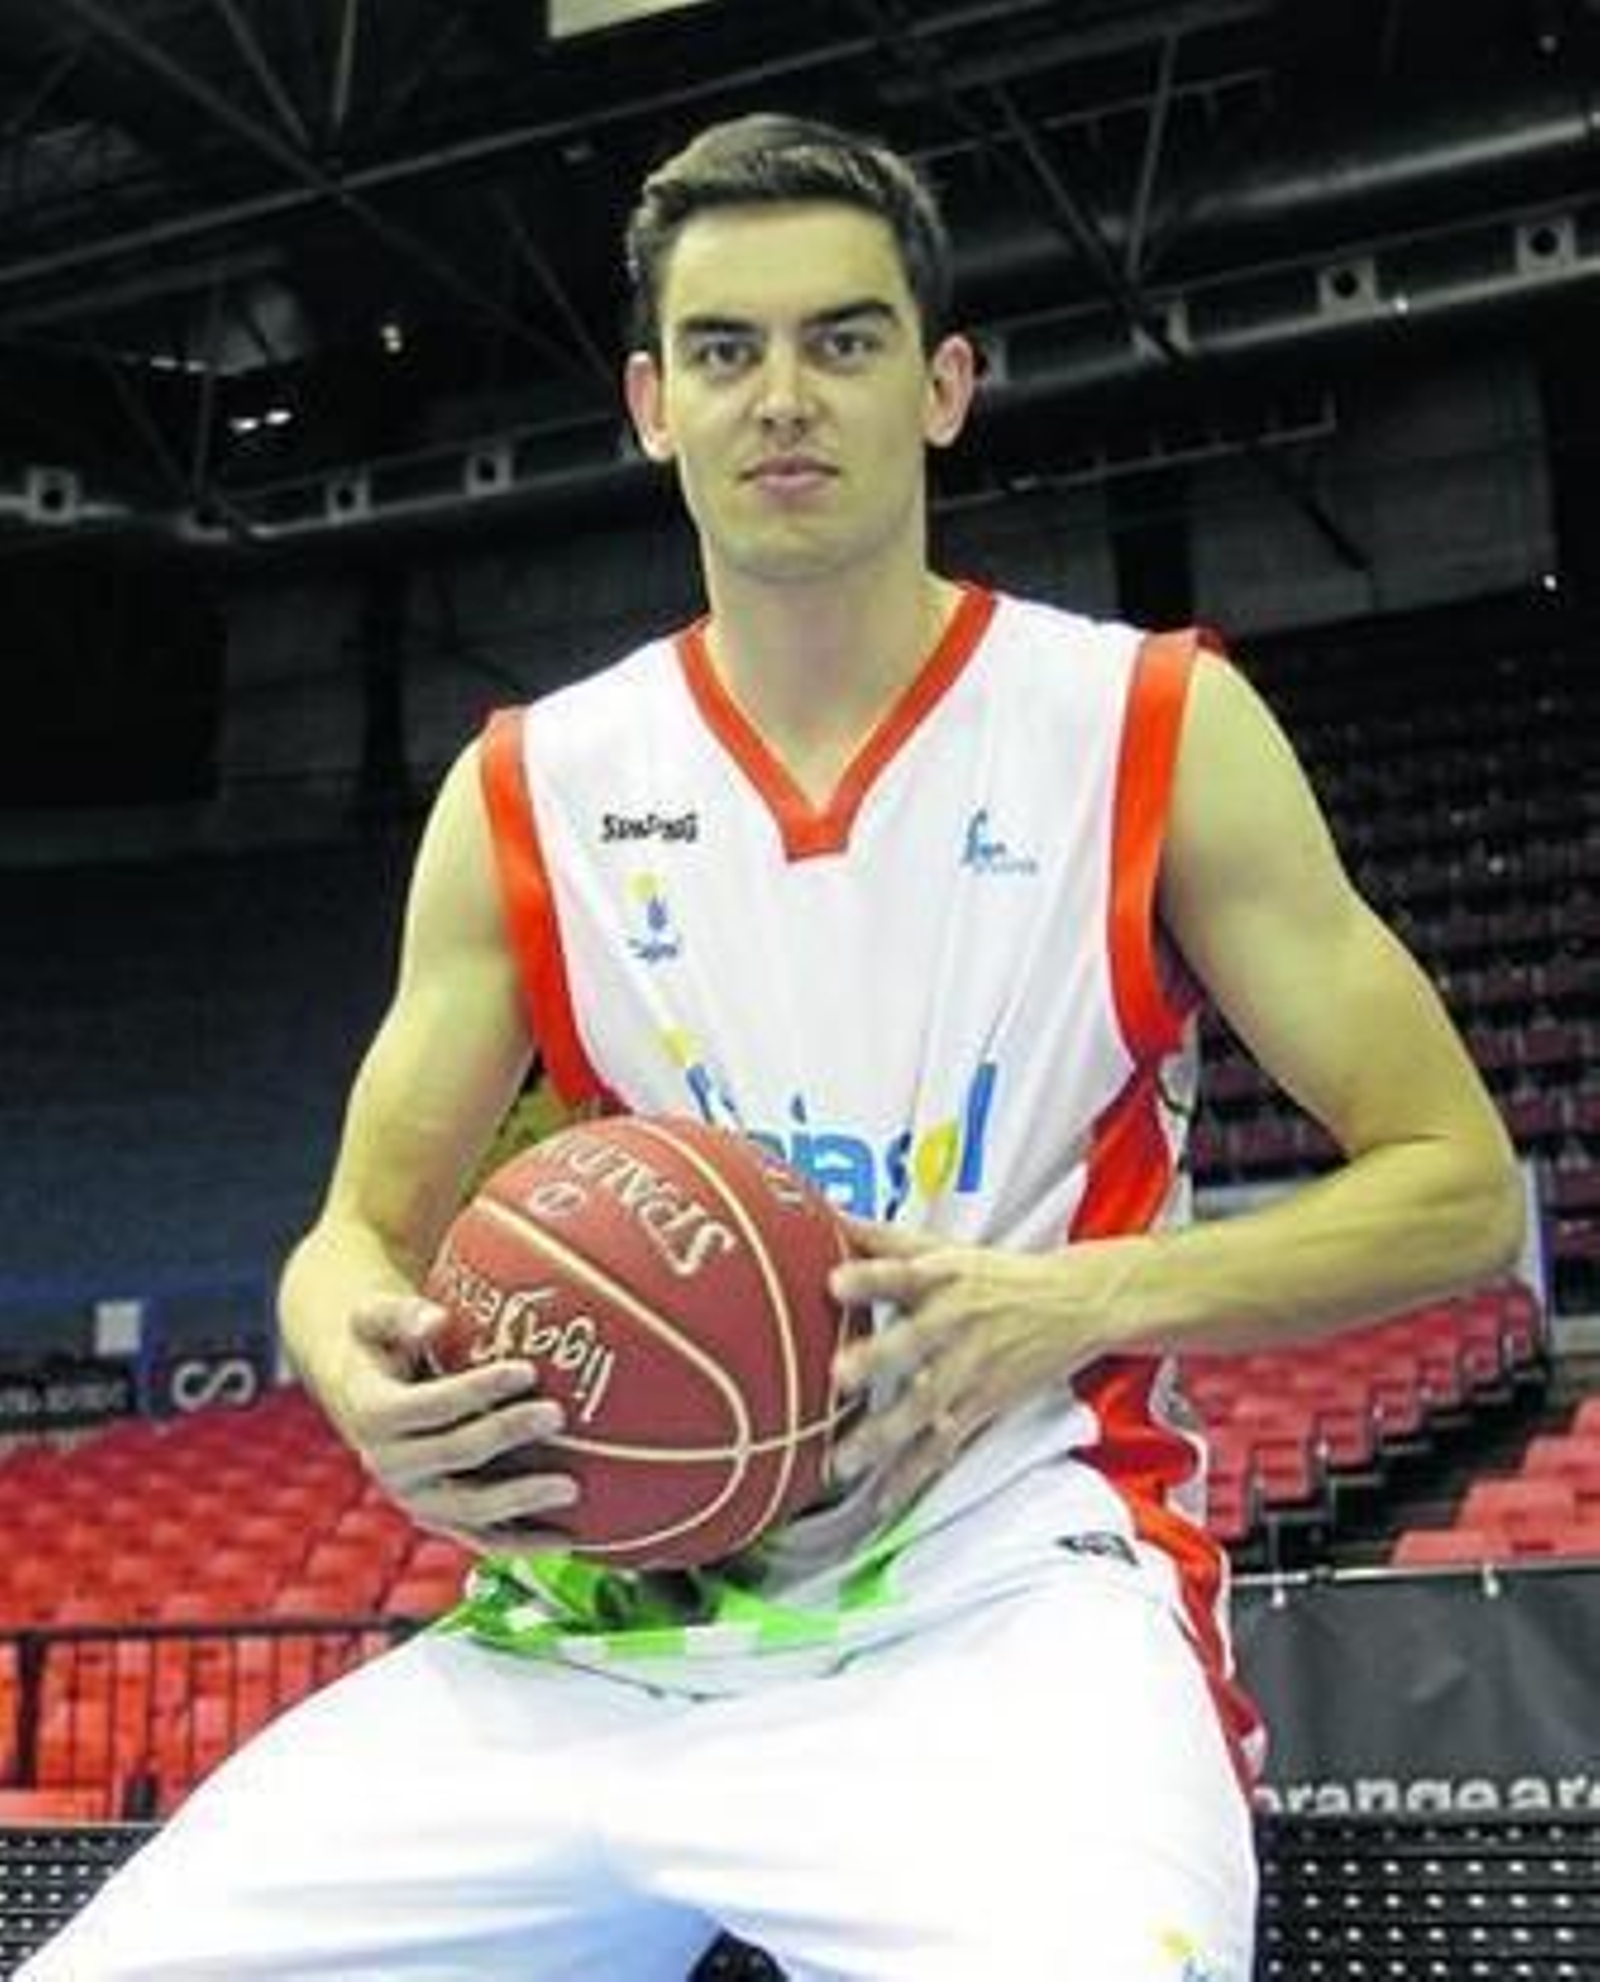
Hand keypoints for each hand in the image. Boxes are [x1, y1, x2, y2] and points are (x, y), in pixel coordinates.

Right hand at [333, 1295, 578, 1554]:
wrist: (368, 1397)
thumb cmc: (386, 1344)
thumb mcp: (375, 1318)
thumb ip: (401, 1314)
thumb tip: (437, 1320)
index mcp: (373, 1413)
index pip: (425, 1406)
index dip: (474, 1391)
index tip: (526, 1369)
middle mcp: (389, 1464)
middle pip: (452, 1456)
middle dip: (505, 1435)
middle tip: (557, 1414)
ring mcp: (415, 1499)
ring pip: (468, 1510)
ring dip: (520, 1500)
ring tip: (571, 1488)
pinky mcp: (441, 1520)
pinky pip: (483, 1539)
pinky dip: (524, 1542)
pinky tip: (570, 1538)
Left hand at [827, 1218, 1127, 1528]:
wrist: (1076, 1303)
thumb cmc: (994, 1275)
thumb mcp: (944, 1247)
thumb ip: (882, 1238)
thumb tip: (824, 1212)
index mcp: (941, 1278)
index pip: (902, 1273)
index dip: (870, 1277)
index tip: (834, 1281)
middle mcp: (956, 1323)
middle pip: (915, 1343)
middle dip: (878, 1359)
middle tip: (839, 1375)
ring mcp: (971, 1369)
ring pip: (926, 1405)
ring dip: (885, 1435)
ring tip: (844, 1462)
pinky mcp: (984, 1405)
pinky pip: (945, 1444)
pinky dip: (915, 1475)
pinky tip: (883, 1498)